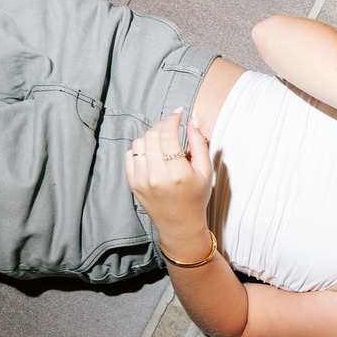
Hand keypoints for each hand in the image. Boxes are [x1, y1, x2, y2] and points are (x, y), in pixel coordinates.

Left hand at [124, 110, 212, 248]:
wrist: (180, 224)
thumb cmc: (196, 197)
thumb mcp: (205, 171)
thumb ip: (199, 142)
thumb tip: (192, 118)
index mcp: (178, 173)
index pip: (169, 134)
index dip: (173, 118)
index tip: (178, 113)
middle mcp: (157, 176)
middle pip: (152, 135)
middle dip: (163, 125)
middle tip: (172, 126)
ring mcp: (141, 181)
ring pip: (139, 142)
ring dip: (151, 136)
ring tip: (163, 141)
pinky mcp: (133, 183)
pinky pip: (130, 155)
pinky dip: (140, 149)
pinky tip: (153, 153)